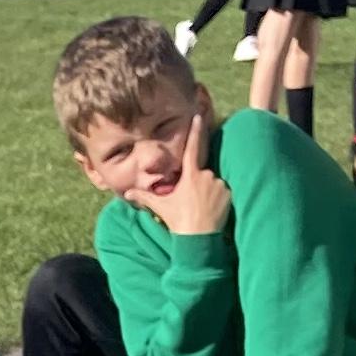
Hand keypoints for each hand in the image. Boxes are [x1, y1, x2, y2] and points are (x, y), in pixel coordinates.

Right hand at [140, 105, 230, 236]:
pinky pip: (223, 192)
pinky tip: (211, 210)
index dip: (195, 131)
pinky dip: (218, 198)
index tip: (198, 116)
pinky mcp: (228, 194)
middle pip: (202, 173)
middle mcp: (206, 175)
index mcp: (190, 175)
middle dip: (197, 184)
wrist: (198, 239)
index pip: (192, 148)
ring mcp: (219, 184)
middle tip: (191, 203)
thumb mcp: (161, 207)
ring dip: (208, 191)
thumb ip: (144, 198)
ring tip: (201, 208)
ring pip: (212, 183)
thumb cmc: (179, 221)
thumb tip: (126, 195)